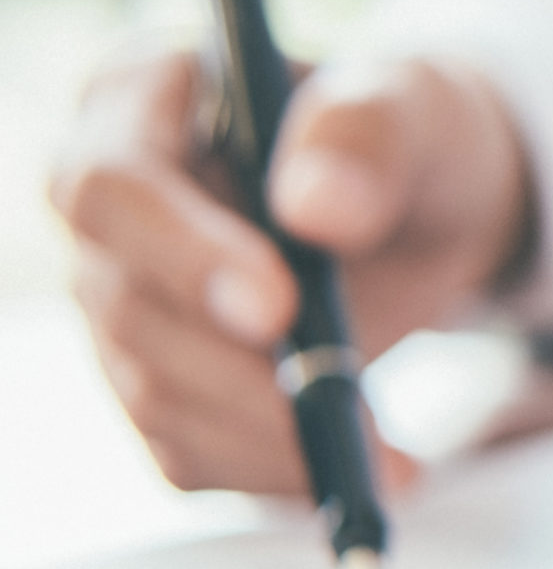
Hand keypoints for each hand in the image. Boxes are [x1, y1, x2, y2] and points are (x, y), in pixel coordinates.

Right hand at [50, 49, 530, 494]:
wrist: (429, 209)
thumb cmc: (410, 135)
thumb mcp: (417, 105)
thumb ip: (370, 132)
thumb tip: (316, 206)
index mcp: (142, 98)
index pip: (114, 186)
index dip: (184, 255)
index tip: (276, 309)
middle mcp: (107, 205)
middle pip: (127, 308)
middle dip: (241, 374)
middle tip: (352, 414)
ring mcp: (121, 299)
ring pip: (155, 394)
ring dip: (270, 436)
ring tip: (385, 454)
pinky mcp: (157, 378)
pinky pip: (187, 449)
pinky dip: (274, 470)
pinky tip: (360, 466)